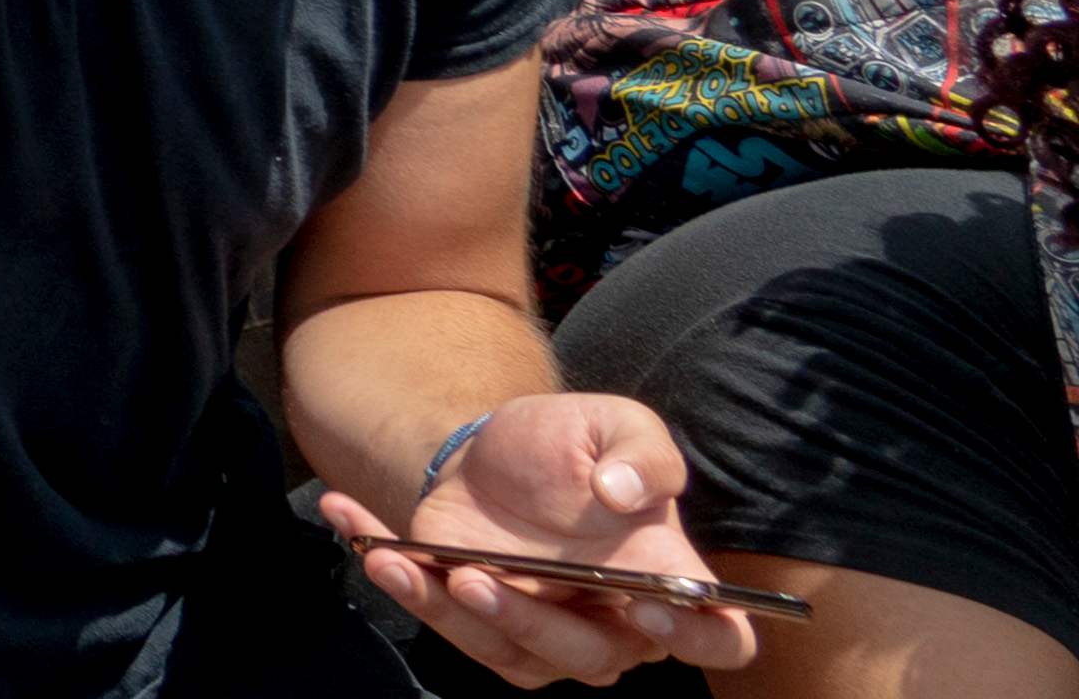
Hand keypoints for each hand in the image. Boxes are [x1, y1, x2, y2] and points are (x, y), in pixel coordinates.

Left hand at [321, 396, 765, 679]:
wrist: (488, 450)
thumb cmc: (566, 446)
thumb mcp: (613, 423)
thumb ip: (642, 451)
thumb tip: (625, 494)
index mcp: (666, 579)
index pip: (716, 638)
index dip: (693, 635)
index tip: (645, 603)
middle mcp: (615, 623)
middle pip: (594, 656)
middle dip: (533, 623)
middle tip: (475, 578)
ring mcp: (549, 633)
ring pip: (514, 652)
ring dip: (452, 614)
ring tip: (398, 561)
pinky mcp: (487, 627)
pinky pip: (448, 625)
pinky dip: (401, 586)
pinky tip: (364, 541)